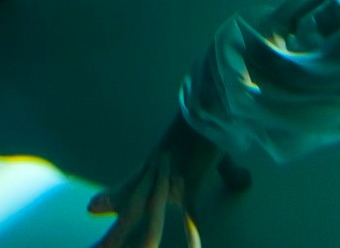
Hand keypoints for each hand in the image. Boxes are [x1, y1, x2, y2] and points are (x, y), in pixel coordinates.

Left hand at [87, 114, 223, 247]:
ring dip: (139, 236)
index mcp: (154, 166)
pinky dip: (192, 231)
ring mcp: (170, 179)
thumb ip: (228, 172)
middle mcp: (155, 174)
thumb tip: (246, 181)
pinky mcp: (189, 180)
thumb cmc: (214, 127)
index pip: (128, 188)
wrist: (211, 105)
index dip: (110, 199)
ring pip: (149, 214)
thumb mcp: (214, 151)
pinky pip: (190, 211)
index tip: (92, 208)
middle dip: (114, 231)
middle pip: (130, 206)